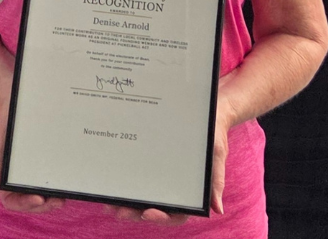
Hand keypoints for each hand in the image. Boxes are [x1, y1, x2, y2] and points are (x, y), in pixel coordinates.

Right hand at [0, 90, 64, 213]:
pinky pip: (48, 173)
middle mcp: (17, 171)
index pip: (10, 198)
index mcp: (4, 171)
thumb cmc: (4, 116)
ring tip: (63, 195)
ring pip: (39, 190)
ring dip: (50, 197)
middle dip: (43, 205)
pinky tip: (65, 179)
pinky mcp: (41, 155)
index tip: (38, 198)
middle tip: (59, 201)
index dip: (24, 204)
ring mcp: (29, 164)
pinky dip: (55, 181)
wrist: (14, 95)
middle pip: (28, 198)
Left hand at [104, 80, 237, 224]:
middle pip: (154, 207)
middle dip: (136, 212)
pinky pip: (140, 174)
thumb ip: (216, 181)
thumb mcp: (216, 154)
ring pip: (144, 195)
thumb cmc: (214, 134)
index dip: (162, 217)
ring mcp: (162, 175)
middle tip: (119, 211)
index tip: (147, 212)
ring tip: (110, 203)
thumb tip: (218, 209)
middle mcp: (174, 186)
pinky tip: (113, 180)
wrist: (210, 110)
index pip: (177, 214)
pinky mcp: (153, 161)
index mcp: (190, 191)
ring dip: (127, 202)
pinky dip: (127, 181)